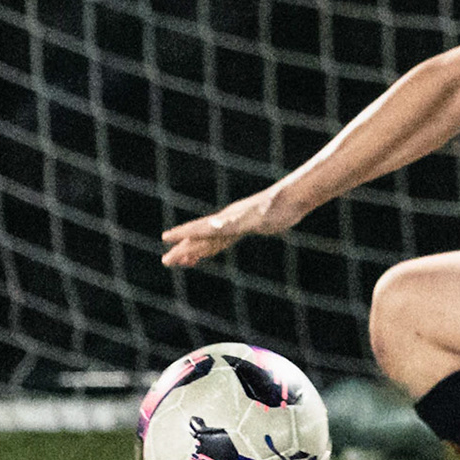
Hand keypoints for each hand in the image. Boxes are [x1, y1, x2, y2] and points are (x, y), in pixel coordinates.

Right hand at [162, 189, 297, 267]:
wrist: (294, 198)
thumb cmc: (278, 206)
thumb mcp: (257, 216)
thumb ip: (236, 221)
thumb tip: (216, 224)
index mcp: (228, 220)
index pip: (200, 228)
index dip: (183, 234)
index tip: (165, 238)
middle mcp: (228, 221)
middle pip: (201, 238)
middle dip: (183, 250)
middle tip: (165, 262)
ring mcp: (236, 223)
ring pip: (210, 241)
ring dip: (195, 251)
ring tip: (181, 261)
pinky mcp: (246, 227)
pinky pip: (223, 240)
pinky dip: (212, 248)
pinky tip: (207, 252)